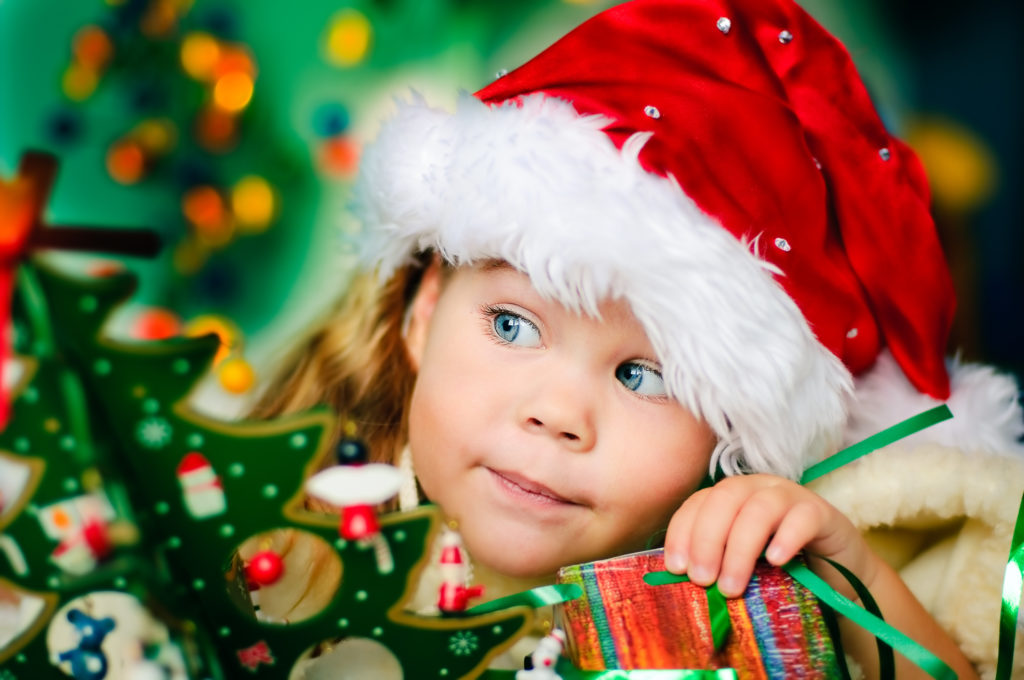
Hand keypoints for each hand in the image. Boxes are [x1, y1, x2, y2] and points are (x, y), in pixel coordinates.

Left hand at [662, 474, 871, 597]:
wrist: (837, 578)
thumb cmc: (780, 571)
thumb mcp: (741, 566)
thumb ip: (715, 564)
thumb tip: (682, 580)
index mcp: (731, 496)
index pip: (698, 502)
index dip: (683, 532)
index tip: (676, 568)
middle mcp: (757, 488)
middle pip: (725, 499)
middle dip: (707, 540)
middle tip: (702, 580)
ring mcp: (791, 496)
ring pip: (759, 509)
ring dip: (740, 549)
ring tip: (732, 587)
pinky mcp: (823, 513)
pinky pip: (802, 518)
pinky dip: (786, 538)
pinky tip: (775, 562)